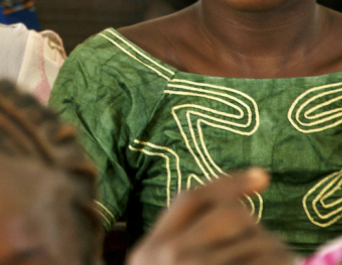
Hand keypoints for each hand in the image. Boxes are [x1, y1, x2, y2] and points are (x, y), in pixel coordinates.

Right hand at [128, 170, 295, 264]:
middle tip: (270, 250)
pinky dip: (281, 263)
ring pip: (257, 240)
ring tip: (282, 262)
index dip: (229, 183)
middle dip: (257, 228)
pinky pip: (264, 261)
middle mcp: (168, 253)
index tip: (262, 174)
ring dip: (276, 251)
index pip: (189, 199)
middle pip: (229, 214)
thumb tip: (225, 222)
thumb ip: (172, 249)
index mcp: (148, 250)